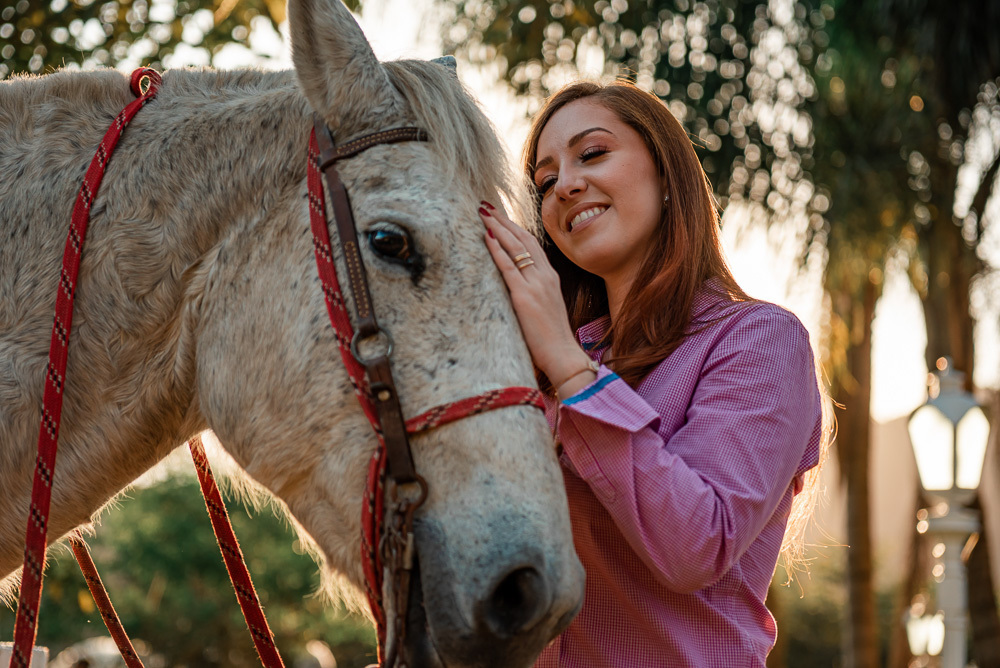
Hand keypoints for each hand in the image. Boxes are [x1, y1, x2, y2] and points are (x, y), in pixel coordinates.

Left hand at [479, 201, 596, 392]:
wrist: (563, 355)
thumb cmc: (552, 337)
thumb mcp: (545, 307)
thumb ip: (533, 292)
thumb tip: (515, 285)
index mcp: (550, 277)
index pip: (532, 244)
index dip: (515, 228)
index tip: (501, 216)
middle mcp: (545, 276)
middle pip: (523, 239)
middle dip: (504, 220)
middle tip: (487, 206)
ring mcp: (536, 284)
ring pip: (516, 248)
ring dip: (498, 228)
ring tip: (484, 214)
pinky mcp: (525, 296)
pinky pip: (508, 267)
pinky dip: (497, 250)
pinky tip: (486, 237)